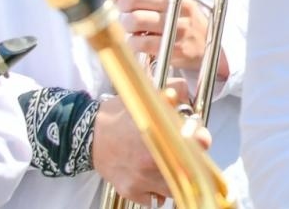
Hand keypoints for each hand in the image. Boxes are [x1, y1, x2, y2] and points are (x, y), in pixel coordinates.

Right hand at [91, 80, 211, 204]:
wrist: (87, 134)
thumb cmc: (119, 115)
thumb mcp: (148, 96)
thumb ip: (174, 91)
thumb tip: (188, 94)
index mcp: (159, 134)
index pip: (197, 143)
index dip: (201, 139)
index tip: (199, 137)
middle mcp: (151, 161)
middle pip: (189, 170)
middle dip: (191, 161)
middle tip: (185, 153)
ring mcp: (141, 180)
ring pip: (173, 188)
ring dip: (175, 178)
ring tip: (169, 165)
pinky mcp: (130, 191)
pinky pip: (154, 200)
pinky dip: (158, 192)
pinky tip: (155, 178)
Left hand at [110, 0, 228, 80]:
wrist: (204, 45)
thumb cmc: (180, 18)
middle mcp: (177, 2)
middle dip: (120, 6)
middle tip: (124, 12)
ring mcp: (177, 25)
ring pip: (135, 19)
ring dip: (127, 26)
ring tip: (133, 28)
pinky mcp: (174, 47)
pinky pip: (140, 43)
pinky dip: (133, 43)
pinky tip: (139, 41)